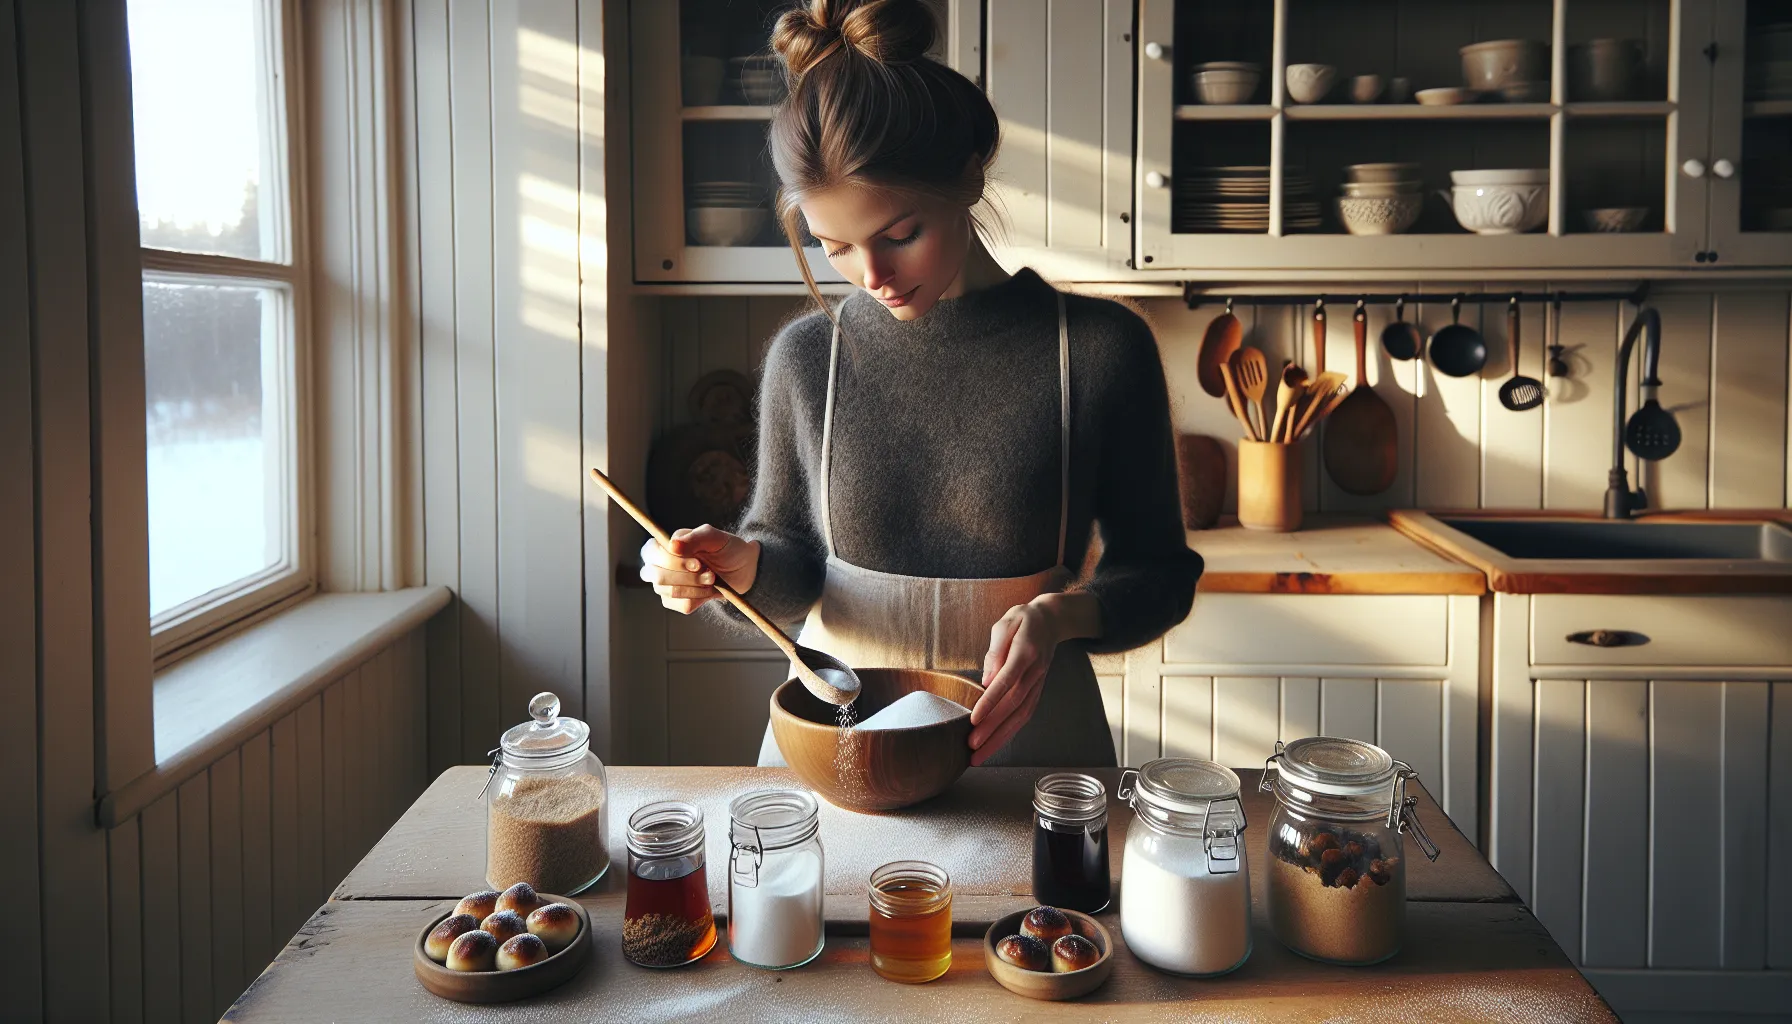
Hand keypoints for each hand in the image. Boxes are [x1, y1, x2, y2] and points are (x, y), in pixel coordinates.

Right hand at [638, 525, 759, 613]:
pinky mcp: (675, 601)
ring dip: (696, 587)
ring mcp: (665, 585)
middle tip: (710, 574)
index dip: (673, 561)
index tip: (698, 564)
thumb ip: (694, 538)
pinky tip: (709, 590)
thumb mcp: (715, 538)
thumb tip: (672, 545)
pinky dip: (700, 598)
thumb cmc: (726, 549)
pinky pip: (683, 605)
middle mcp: (659, 565)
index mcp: (663, 545)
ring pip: (670, 592)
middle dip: (688, 577)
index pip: (651, 553)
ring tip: (712, 579)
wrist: (742, 569)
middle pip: (657, 576)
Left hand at [968, 599, 1060, 765]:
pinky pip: (1025, 715)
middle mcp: (1035, 672)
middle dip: (992, 729)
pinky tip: (995, 745)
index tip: (974, 719)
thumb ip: (995, 650)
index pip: (1007, 680)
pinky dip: (1010, 732)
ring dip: (1000, 738)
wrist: (1051, 621)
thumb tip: (985, 679)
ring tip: (980, 755)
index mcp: (1026, 651)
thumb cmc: (1023, 620)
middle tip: (972, 747)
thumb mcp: (1005, 624)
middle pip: (1014, 705)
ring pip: (1021, 716)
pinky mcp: (1037, 691)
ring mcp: (1038, 683)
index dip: (991, 701)